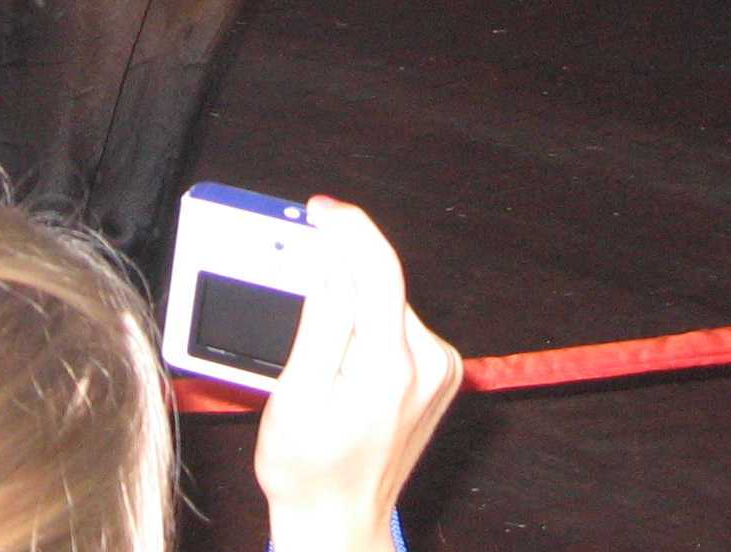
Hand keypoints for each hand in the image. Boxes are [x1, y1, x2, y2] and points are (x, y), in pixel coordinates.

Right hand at [253, 198, 461, 551]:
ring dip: (350, 301)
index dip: (348, 227)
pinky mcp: (436, 373)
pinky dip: (365, 322)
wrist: (339, 520)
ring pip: (386, 301)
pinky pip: (395, 324)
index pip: (379, 268)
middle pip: (380, 282)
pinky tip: (340, 351)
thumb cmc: (309, 470)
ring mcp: (438, 370)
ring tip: (313, 341)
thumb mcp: (296, 397)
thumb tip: (331, 266)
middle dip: (336, 270)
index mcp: (391, 366)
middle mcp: (427, 364)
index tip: (318, 210)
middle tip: (292, 272)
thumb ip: (320, 324)